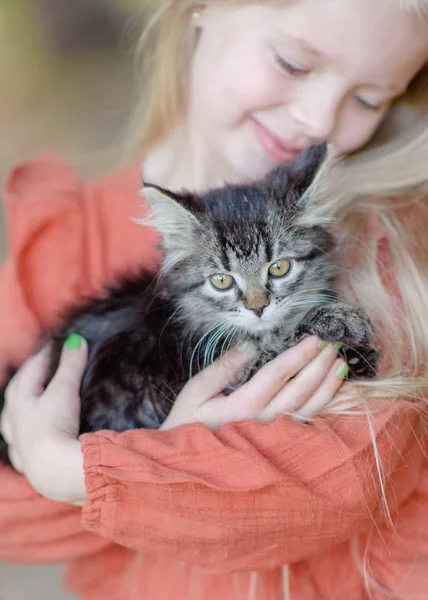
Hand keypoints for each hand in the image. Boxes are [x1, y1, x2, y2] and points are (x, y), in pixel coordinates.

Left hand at [0, 335, 86, 505]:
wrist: (54, 470)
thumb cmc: (55, 425)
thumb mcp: (65, 390)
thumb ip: (71, 365)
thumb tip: (77, 340)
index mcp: (18, 399)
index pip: (32, 368)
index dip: (47, 354)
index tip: (60, 343)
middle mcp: (13, 420)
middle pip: (20, 391)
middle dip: (33, 376)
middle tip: (48, 364)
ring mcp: (18, 441)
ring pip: (16, 418)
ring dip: (27, 405)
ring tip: (37, 397)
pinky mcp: (29, 461)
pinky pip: (24, 441)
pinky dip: (31, 432)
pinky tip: (35, 435)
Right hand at [161, 336, 348, 430]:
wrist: (188, 466)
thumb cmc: (187, 423)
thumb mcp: (196, 391)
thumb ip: (223, 368)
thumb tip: (249, 345)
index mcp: (242, 407)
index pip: (277, 375)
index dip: (298, 355)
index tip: (314, 338)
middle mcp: (263, 423)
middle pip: (299, 389)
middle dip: (318, 365)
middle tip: (334, 344)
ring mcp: (274, 438)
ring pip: (309, 408)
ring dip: (327, 385)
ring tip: (340, 364)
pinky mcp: (279, 447)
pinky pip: (308, 425)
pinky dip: (324, 407)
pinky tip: (333, 392)